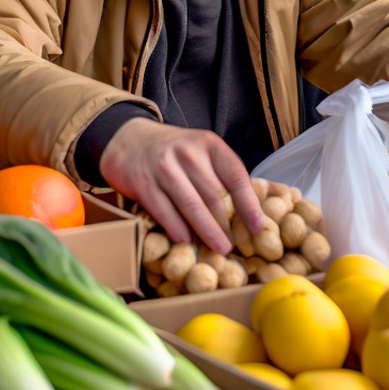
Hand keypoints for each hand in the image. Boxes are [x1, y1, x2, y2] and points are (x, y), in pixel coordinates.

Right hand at [99, 119, 265, 253]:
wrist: (130, 140)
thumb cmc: (175, 153)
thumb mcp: (201, 152)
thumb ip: (220, 175)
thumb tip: (245, 214)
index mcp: (209, 145)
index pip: (236, 177)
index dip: (249, 205)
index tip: (258, 227)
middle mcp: (188, 153)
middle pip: (214, 197)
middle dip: (227, 226)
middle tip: (235, 247)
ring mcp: (164, 167)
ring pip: (192, 207)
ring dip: (207, 232)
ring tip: (219, 249)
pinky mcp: (144, 183)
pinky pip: (166, 212)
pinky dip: (179, 231)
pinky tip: (188, 242)